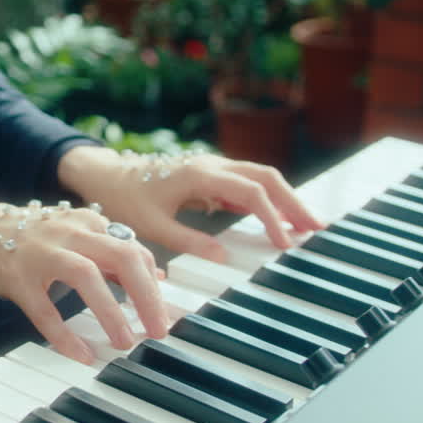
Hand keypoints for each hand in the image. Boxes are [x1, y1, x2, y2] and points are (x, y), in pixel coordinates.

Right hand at [0, 197, 166, 364]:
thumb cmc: (25, 239)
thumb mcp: (73, 240)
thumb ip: (111, 255)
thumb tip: (156, 276)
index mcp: (88, 223)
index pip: (135, 250)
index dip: (156, 286)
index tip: (166, 316)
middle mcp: (69, 231)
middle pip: (123, 256)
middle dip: (147, 297)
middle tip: (159, 330)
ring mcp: (40, 251)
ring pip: (87, 276)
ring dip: (112, 312)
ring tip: (125, 342)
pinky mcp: (15, 275)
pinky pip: (44, 309)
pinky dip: (65, 335)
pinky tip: (80, 355)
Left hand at [57, 145, 324, 262]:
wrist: (106, 174)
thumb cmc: (125, 198)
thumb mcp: (151, 225)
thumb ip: (188, 240)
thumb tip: (223, 258)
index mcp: (199, 174)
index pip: (250, 191)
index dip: (272, 216)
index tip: (284, 242)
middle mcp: (211, 165)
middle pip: (266, 177)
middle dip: (293, 201)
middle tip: (316, 228)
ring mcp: (213, 167)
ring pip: (260, 177)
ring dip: (285, 198)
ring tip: (306, 225)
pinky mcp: (211, 175)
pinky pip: (246, 183)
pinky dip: (267, 199)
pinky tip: (278, 219)